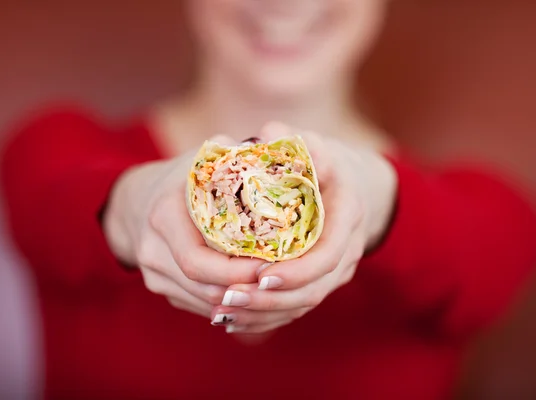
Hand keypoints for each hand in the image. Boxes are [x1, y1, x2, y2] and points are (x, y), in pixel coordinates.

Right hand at [103, 137, 263, 318]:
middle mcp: (151, 248)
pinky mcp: (160, 286)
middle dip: (243, 289)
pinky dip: (226, 302)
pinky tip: (251, 294)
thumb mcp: (204, 158)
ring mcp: (152, 272)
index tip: (271, 265)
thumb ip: (238, 153)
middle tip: (277, 282)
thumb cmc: (180, 176)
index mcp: (163, 214)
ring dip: (238, 300)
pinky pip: (197, 303)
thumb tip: (281, 151)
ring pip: (202, 301)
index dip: (236, 270)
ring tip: (271, 290)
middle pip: (202, 286)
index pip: (198, 259)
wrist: (135, 200)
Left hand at [210, 122, 397, 332]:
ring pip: (303, 304)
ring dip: (264, 313)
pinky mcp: (320, 281)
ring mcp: (335, 270)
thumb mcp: (312, 145)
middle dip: (272, 300)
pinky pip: (296, 307)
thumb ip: (292, 141)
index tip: (261, 274)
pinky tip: (233, 318)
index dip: (297, 270)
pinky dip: (266, 316)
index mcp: (347, 215)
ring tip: (224, 311)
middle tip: (230, 299)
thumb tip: (269, 133)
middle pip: (314, 289)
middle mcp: (346, 249)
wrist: (345, 185)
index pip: (327, 253)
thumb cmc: (323, 162)